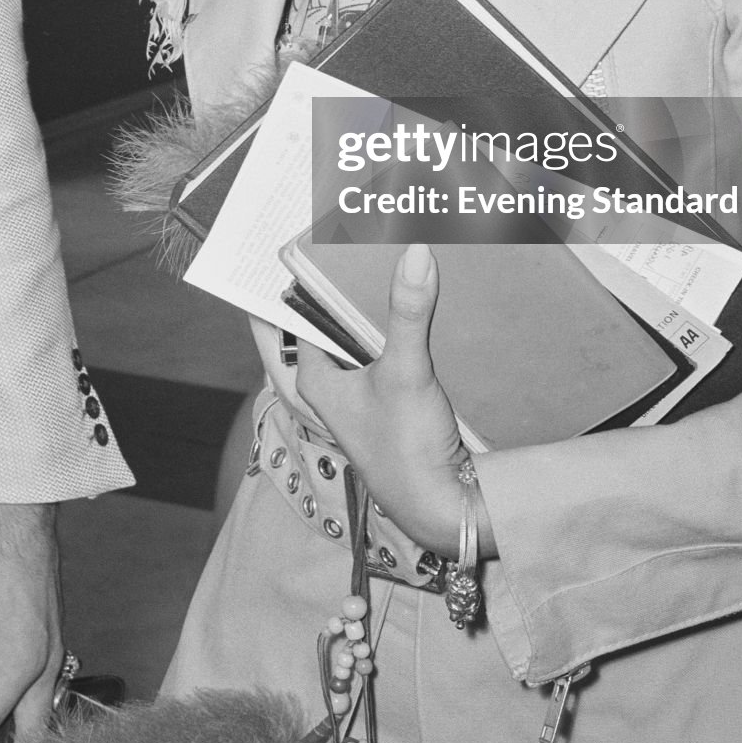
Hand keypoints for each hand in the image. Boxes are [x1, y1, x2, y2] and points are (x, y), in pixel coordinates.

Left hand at [295, 244, 492, 559]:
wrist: (442, 506)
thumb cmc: (406, 449)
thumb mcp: (406, 372)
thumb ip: (408, 311)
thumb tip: (415, 252)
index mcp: (316, 377)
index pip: (299, 312)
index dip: (308, 275)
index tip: (318, 235)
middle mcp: (333, 384)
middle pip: (332, 321)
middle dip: (347, 284)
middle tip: (360, 237)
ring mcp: (362, 393)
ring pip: (362, 335)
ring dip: (376, 305)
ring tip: (390, 255)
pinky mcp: (392, 400)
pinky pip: (388, 350)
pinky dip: (398, 327)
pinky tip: (417, 302)